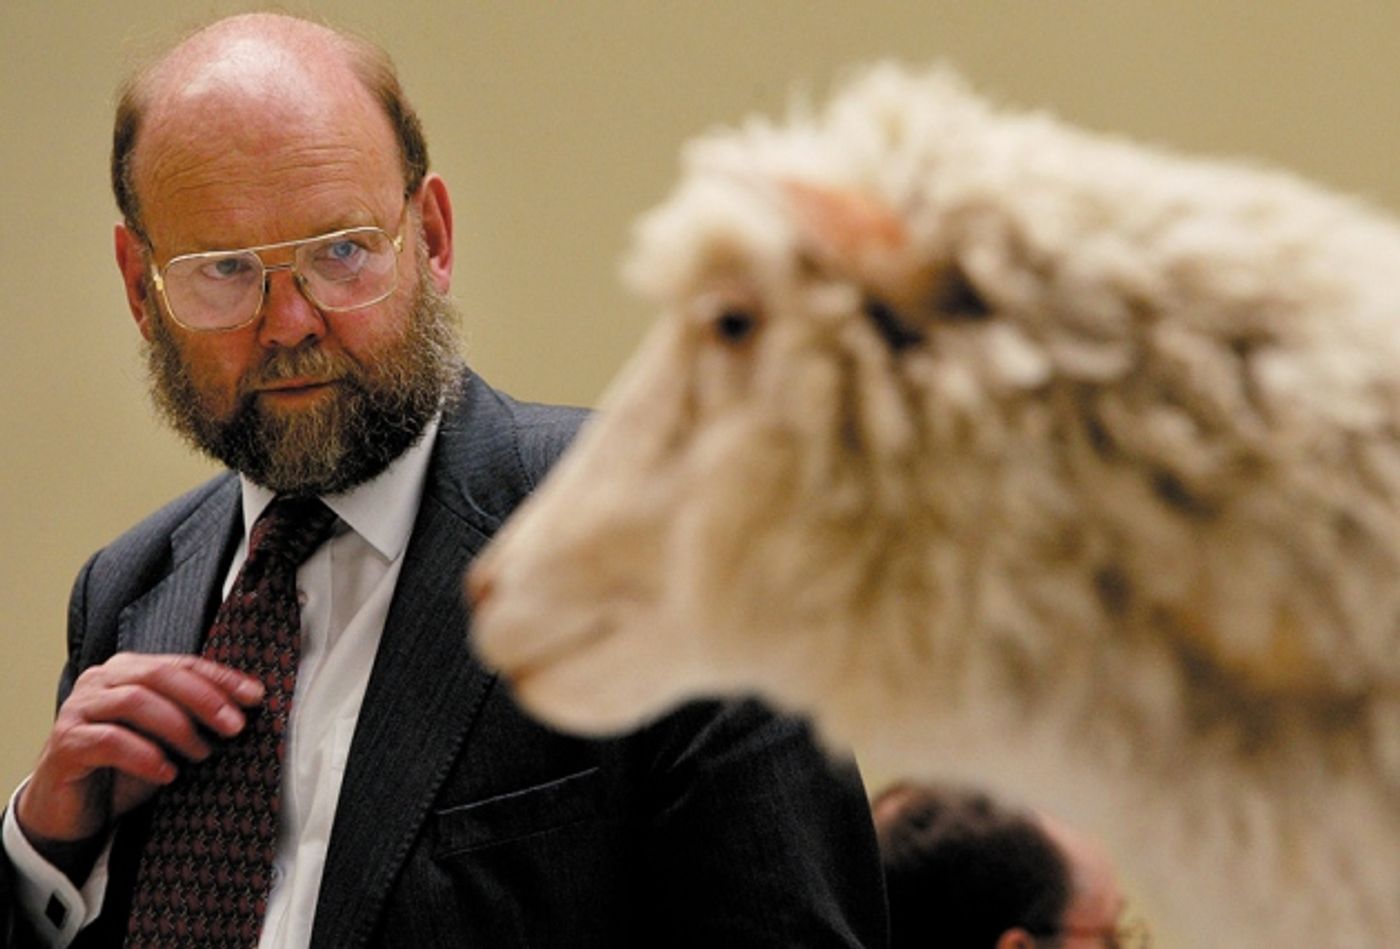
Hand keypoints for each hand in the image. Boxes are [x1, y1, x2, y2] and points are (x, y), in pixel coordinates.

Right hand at [15, 654, 264, 851]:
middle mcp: (101, 681)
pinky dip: (145, 755)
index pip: (183, 664)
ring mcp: (79, 709)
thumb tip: (248, 711)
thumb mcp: (168, 739)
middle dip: (204, 698)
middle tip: (235, 726)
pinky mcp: (65, 743)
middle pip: (160, 674)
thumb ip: (195, 718)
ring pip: (135, 701)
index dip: (221, 678)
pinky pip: (109, 740)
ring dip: (177, 727)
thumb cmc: (124, 769)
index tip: (256, 696)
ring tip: (202, 754)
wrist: (72, 811)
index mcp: (129, 670)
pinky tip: (167, 773)